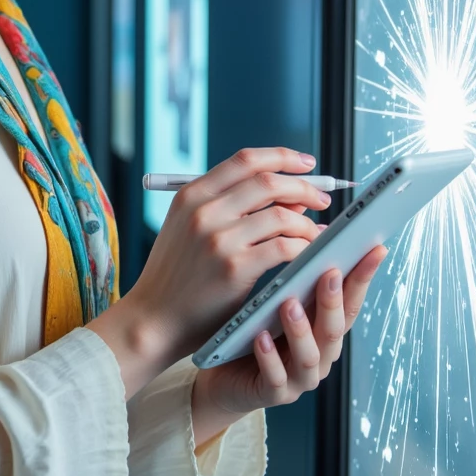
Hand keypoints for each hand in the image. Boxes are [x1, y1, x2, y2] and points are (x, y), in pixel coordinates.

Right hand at [128, 147, 333, 367]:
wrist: (153, 319)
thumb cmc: (176, 278)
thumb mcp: (191, 231)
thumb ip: (233, 208)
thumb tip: (291, 194)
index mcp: (191, 195)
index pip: (245, 160)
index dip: (282, 156)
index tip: (307, 164)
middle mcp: (203, 211)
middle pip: (269, 182)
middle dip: (304, 187)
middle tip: (322, 200)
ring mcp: (218, 239)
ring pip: (282, 215)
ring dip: (308, 223)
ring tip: (316, 235)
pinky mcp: (234, 268)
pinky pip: (284, 247)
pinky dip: (304, 247)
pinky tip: (308, 253)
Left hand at [190, 245, 388, 443]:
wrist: (222, 374)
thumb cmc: (251, 331)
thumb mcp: (275, 298)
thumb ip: (296, 272)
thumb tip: (313, 224)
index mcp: (325, 328)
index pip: (351, 300)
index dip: (364, 276)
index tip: (375, 248)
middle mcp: (320, 354)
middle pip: (335, 328)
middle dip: (333, 300)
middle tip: (329, 272)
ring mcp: (299, 378)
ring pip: (309, 356)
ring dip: (301, 330)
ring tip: (289, 304)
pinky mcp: (273, 394)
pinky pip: (274, 378)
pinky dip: (270, 358)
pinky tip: (260, 337)